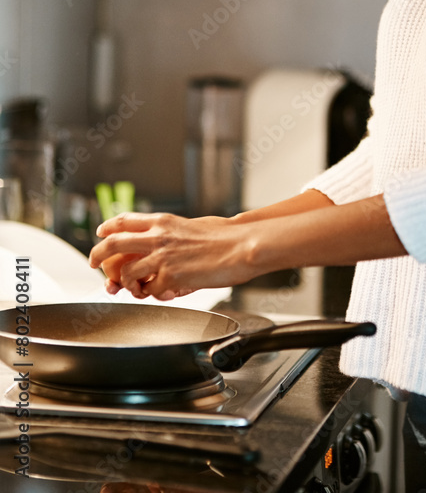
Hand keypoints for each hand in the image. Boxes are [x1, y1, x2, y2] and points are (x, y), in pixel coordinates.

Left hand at [89, 211, 258, 299]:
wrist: (241, 246)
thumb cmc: (225, 236)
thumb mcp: (193, 224)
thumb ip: (173, 232)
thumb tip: (166, 239)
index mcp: (163, 221)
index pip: (124, 220)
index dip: (107, 228)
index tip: (100, 234)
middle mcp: (158, 237)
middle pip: (113, 244)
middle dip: (97, 255)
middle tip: (93, 264)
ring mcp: (162, 258)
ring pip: (126, 273)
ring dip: (126, 283)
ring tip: (135, 287)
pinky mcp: (170, 277)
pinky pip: (148, 290)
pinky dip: (150, 294)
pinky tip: (159, 293)